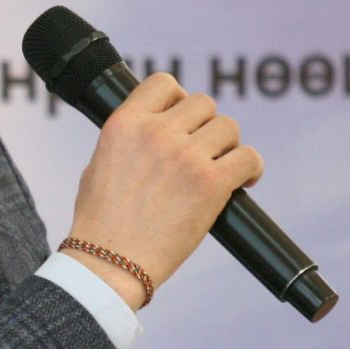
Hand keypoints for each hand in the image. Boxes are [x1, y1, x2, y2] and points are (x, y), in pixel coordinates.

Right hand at [62, 73, 262, 307]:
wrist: (110, 264)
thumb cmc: (101, 224)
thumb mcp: (98, 164)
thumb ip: (128, 139)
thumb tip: (154, 129)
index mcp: (124, 123)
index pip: (163, 84)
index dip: (178, 98)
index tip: (182, 118)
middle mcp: (156, 133)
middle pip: (203, 103)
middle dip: (205, 126)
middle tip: (201, 151)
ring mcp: (186, 156)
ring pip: (228, 127)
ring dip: (228, 145)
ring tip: (221, 167)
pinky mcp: (211, 183)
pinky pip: (248, 157)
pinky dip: (251, 168)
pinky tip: (244, 181)